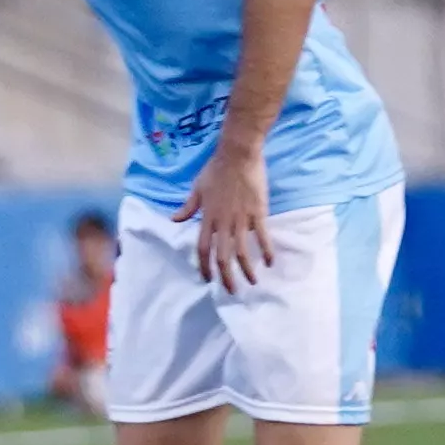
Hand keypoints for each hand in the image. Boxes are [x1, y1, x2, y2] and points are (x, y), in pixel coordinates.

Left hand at [187, 147, 276, 291]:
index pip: (203, 248)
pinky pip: (262, 236)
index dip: (204, 266)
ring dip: (246, 270)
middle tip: (231, 290)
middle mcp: (223, 222)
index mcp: (207, 217)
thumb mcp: (197, 188)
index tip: (207, 279)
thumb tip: (174, 219)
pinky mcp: (258, 212)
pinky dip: (266, 251)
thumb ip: (188, 207)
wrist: (238, 154)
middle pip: (222, 256)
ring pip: (242, 251)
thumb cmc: (216, 169)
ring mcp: (241, 218)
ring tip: (251, 282)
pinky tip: (270, 262)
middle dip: (226, 277)